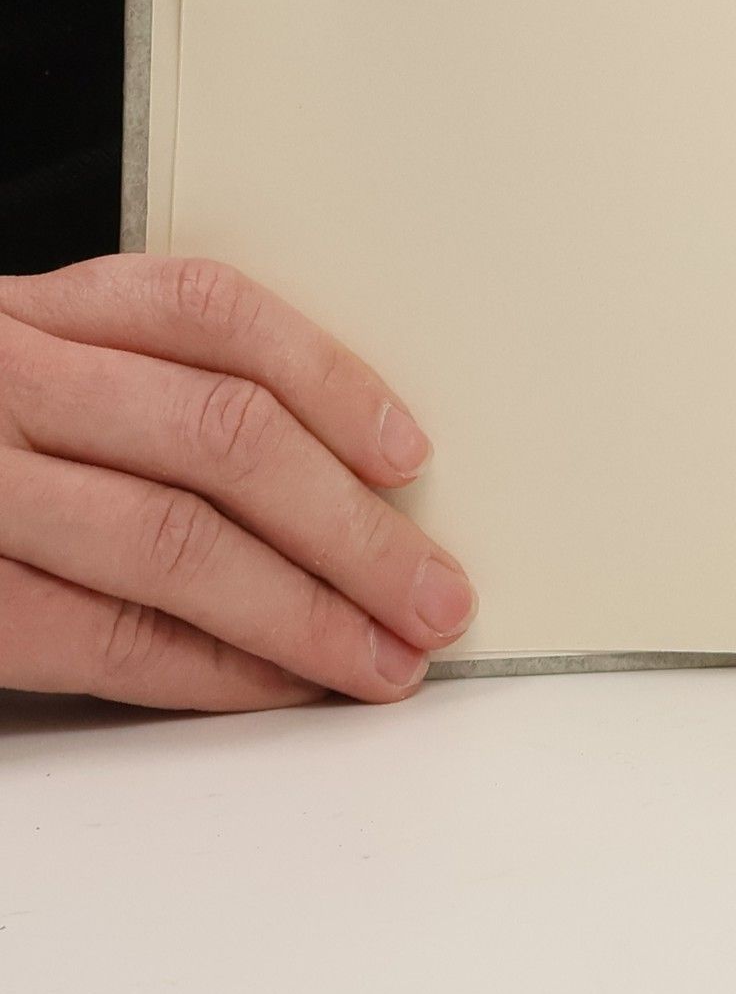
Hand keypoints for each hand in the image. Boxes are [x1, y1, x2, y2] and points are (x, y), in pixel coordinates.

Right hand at [0, 254, 473, 707]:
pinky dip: (206, 669)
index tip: (412, 455)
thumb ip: (153, 382)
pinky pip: (96, 637)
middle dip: (351, 529)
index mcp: (44, 309)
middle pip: (221, 438)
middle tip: (435, 593)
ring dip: (304, 614)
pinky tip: (277, 684)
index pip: (214, 315)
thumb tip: (347, 461)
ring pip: (173, 543)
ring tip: (384, 657)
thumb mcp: (43, 362)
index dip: (333, 381)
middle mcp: (5, 381)